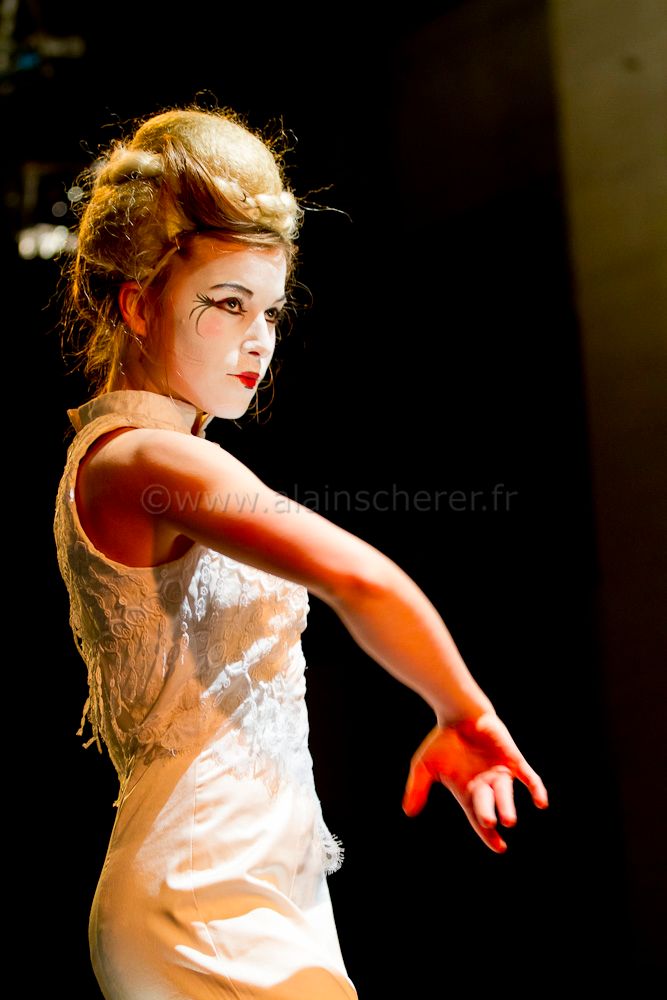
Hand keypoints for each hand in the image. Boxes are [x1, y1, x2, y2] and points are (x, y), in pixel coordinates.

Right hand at [402, 712, 547, 852]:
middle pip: (489, 805)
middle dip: (489, 814)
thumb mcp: (424, 765)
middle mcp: (486, 786)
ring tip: (508, 820)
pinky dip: (535, 789)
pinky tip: (541, 802)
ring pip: (506, 794)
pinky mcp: (512, 759)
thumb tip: (408, 811)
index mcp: (468, 791)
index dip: (488, 834)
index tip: (499, 847)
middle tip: (490, 823)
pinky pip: (528, 777)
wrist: (458, 713)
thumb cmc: (441, 741)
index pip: (478, 818)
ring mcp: (500, 772)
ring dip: (507, 805)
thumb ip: (417, 787)